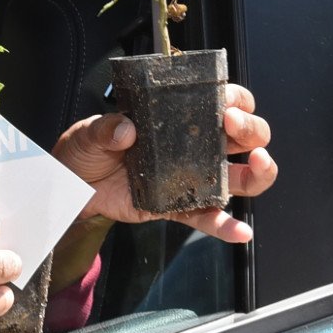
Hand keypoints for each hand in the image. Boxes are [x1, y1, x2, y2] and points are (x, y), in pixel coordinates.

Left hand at [53, 83, 276, 243]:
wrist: (72, 188)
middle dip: (250, 129)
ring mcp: (191, 177)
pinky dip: (226, 226)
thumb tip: (126, 130)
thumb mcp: (91, 131)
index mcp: (179, 117)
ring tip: (260, 166)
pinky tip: (241, 232)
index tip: (227, 103)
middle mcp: (194, 145)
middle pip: (243, 136)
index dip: (236, 100)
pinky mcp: (179, 206)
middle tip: (232, 126)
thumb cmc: (88, 150)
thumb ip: (107, 128)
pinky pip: (208, 217)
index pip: (223, 101)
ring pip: (239, 176)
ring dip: (258, 172)